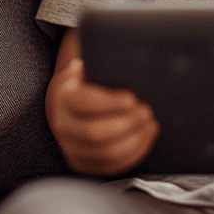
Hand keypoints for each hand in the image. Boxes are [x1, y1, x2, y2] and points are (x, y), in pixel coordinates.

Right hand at [46, 58, 159, 174]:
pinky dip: (133, 154)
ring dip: (134, 140)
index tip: (132, 97)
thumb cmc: (87, 80)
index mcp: (63, 98)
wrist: (65, 104)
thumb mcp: (88, 66)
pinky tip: (146, 138)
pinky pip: (110, 167)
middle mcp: (62, 126)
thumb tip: (122, 46)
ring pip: (105, 154)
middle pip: (94, 133)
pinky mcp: (83, 164)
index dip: (110, 103)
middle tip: (148, 111)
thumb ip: (98, 59)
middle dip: (126, 123)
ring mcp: (71, 149)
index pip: (84, 103)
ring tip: (151, 124)